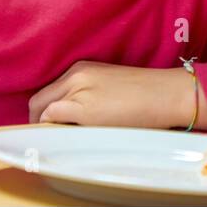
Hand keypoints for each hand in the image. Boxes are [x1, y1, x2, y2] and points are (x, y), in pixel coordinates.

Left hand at [28, 61, 202, 129]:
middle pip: (39, 99)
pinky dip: (51, 129)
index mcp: (83, 67)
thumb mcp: (110, 85)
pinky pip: (52, 118)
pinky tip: (66, 137)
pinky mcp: (84, 108)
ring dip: (46, 126)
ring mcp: (79, 91)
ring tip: (61, 139)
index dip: (45, 109)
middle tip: (50, 135)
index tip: (52, 123)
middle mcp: (76, 75)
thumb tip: (71, 116)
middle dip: (39, 119)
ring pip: (42, 110)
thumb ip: (88, 93)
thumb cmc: (147, 93)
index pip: (50, 90)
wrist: (167, 93)